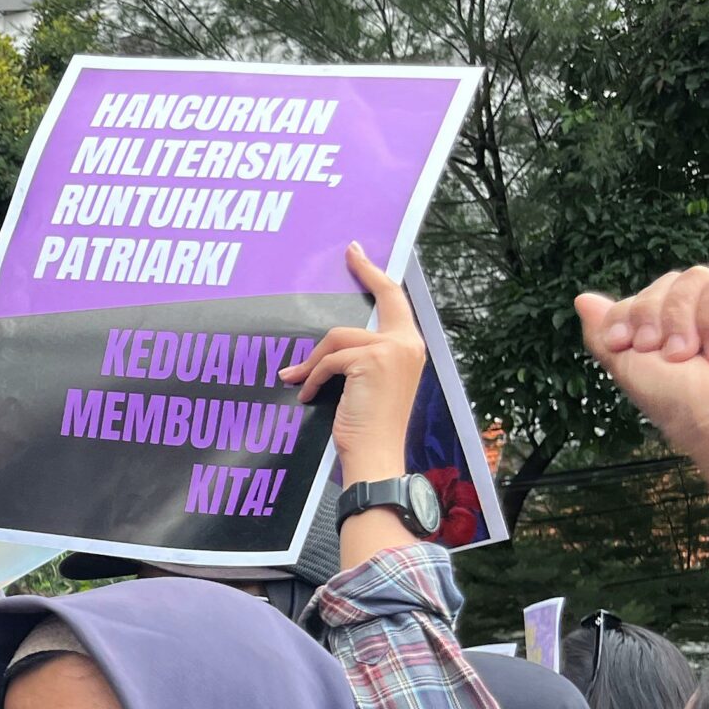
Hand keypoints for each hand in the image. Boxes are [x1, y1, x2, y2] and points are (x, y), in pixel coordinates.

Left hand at [285, 241, 423, 479]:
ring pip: (339, 338)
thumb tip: (327, 348)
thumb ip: (360, 359)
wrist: (376, 456)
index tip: (359, 254)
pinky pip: (330, 360)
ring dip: (313, 361)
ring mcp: (393, 349)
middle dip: (366, 270)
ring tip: (298, 380)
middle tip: (350, 251)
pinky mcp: (373, 360)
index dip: (377, 276)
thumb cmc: (369, 427)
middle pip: (383, 295)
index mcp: (410, 347)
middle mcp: (409, 343)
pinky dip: (313, 377)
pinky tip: (305, 395)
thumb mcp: (368, 385)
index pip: (394, 302)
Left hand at [577, 267, 708, 463]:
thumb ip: (604, 332)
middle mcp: (699, 320)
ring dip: (680, 319)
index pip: (640, 298)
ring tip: (689, 354)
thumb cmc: (679, 403)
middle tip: (656, 350)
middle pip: (664, 283)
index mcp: (668, 334)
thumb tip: (583, 299)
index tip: (621, 342)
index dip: (625, 314)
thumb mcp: (626, 367)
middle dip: (650, 315)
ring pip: (691, 278)